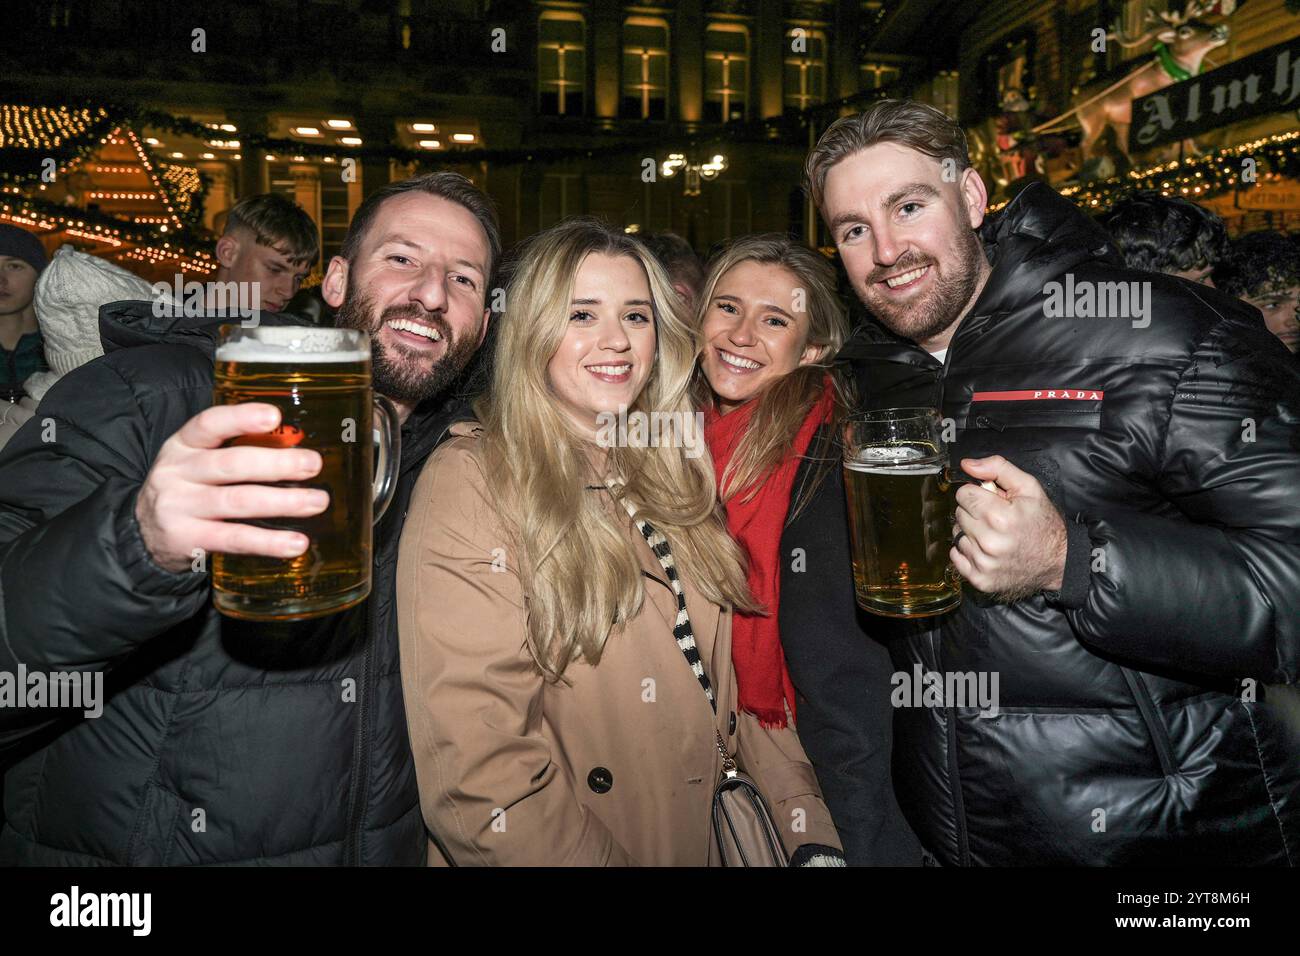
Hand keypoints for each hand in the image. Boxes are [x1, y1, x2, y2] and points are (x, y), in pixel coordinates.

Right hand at [136, 403, 328, 572]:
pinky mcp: (187, 540)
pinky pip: (233, 539)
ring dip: (283, 502)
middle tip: (313, 464)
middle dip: (277, 463)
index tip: (275, 416)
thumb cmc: (188, 488)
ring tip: (317, 502)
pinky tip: (296, 543)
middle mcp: (178, 473)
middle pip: (231, 464)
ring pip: (237, 501)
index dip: (241, 418)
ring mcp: (180, 508)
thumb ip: (236, 450)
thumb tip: (298, 447)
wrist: (143, 534)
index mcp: (183, 445)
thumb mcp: (197, 460)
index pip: (209, 424)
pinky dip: (268, 542)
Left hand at [949, 455, 1065, 600]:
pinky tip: (987, 549)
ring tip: (994, 535)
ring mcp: (984, 564)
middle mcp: (989, 542)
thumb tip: (967, 464)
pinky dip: (967, 551)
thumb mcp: (1029, 488)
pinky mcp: (980, 580)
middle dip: (974, 512)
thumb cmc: (1043, 523)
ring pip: (957, 534)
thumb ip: (997, 468)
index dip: (977, 494)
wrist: (1058, 561)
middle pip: (959, 514)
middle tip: (996, 518)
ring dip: (971, 532)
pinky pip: (956, 556)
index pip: (963, 495)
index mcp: (999, 517)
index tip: (991, 501)